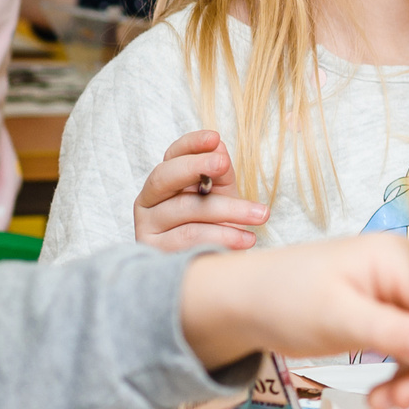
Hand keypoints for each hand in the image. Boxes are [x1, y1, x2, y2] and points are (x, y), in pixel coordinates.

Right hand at [133, 129, 267, 252]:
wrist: (208, 270)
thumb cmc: (215, 228)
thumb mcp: (221, 196)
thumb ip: (219, 173)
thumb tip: (218, 146)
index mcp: (164, 182)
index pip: (172, 154)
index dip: (191, 144)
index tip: (215, 137)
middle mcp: (148, 201)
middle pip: (166, 176)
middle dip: (197, 166)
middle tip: (225, 165)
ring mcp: (148, 226)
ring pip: (186, 209)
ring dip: (227, 210)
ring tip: (260, 215)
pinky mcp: (156, 252)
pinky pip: (189, 239)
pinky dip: (221, 236)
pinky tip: (246, 240)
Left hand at [178, 233, 408, 408]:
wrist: (246, 303)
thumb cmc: (285, 298)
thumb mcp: (335, 317)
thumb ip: (386, 332)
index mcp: (395, 258)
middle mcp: (402, 272)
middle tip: (402, 401)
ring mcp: (393, 295)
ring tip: (383, 404)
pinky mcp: (382, 317)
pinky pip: (407, 348)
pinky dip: (399, 374)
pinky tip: (380, 395)